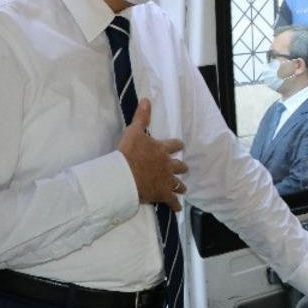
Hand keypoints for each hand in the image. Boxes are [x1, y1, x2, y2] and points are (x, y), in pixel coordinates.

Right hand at [116, 98, 187, 212]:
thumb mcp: (134, 131)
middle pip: (179, 166)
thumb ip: (142, 117)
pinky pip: (172, 201)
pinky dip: (175, 205)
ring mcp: (166, 180)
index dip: (177, 145)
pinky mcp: (163, 194)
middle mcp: (168, 165)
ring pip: (178, 184)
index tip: (180, 145)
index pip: (174, 145)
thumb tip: (147, 99)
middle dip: (181, 167)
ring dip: (180, 185)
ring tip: (183, 188)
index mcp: (162, 149)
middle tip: (183, 168)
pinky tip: (178, 208)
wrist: (125, 175)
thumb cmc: (128, 153)